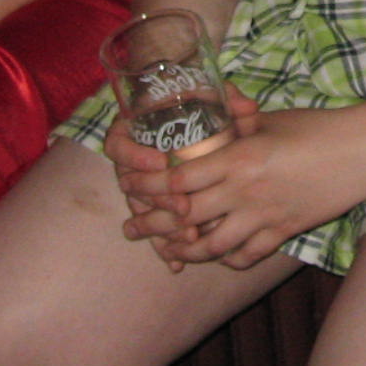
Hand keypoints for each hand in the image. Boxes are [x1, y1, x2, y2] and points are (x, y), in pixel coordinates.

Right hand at [106, 84, 258, 268]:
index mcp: (133, 133)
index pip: (118, 145)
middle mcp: (131, 165)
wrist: (193, 128)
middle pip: (132, 188)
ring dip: (163, 228)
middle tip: (182, 206)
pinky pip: (154, 232)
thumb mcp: (211, 101)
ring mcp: (140, 192)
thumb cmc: (199, 110)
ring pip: (143, 215)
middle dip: (158, 200)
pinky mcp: (154, 212)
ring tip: (187, 237)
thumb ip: (226, 100)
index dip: (136, 156)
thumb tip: (247, 105)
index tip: (161, 160)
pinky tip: (177, 264)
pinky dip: (165, 248)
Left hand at [117, 99, 365, 270]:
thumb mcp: (271, 119)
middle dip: (156, 222)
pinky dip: (227, 257)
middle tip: (135, 226)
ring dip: (186, 249)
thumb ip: (236, 121)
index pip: (181, 177)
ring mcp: (264, 216)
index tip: (137, 185)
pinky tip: (219, 252)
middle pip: (186, 215)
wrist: (363, 152)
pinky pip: (245, 255)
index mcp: (239, 156)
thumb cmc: (318, 128)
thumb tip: (213, 108)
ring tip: (168, 248)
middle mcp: (246, 190)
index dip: (154, 185)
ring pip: (211, 245)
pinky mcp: (283, 232)